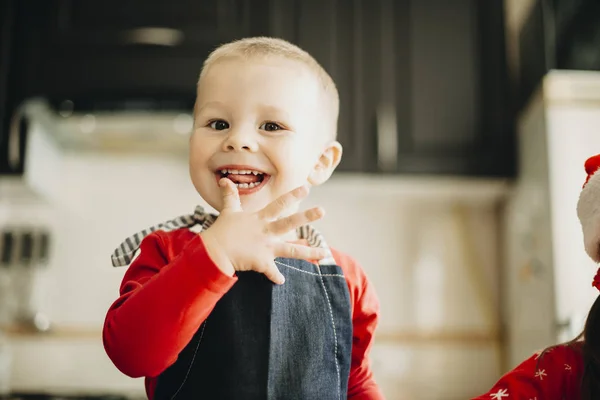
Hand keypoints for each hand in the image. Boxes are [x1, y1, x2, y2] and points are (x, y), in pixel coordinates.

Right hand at [200, 178, 327, 283]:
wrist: (213, 251)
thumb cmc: (221, 231)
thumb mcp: (228, 211)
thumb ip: (230, 196)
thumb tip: (224, 180)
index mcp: (260, 219)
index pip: (278, 204)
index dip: (292, 195)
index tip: (306, 188)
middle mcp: (266, 232)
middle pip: (289, 223)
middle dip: (306, 216)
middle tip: (322, 211)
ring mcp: (265, 247)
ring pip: (291, 250)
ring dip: (308, 252)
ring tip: (324, 253)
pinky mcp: (261, 262)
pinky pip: (272, 272)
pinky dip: (276, 277)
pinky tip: (281, 281)